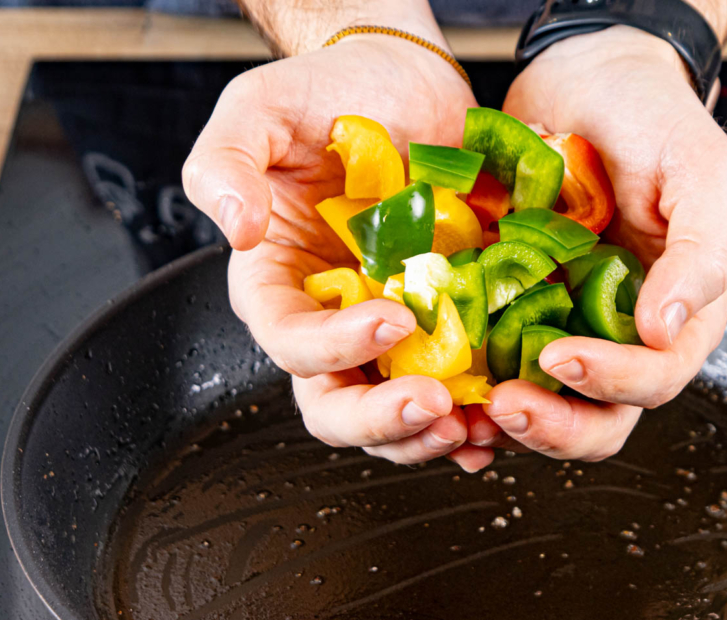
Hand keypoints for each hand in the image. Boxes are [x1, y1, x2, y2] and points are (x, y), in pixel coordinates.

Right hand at [183, 31, 493, 470]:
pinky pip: (456, 387)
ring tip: (477, 426)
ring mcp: (393, 329)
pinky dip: (477, 412)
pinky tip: (501, 419)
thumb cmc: (325, 92)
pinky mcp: (447, 322)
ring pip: (396, 414)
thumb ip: (224, 167)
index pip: (291, 342)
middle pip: (337, 404)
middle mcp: (332, 319)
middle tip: (435, 405)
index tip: (392, 320)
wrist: (401, 78)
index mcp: (278, 285)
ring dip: (432, 434)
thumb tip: (237, 230)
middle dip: (383, 420)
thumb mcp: (258, 109)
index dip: (335, 347)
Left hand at [471, 24, 726, 460]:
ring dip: (508, 419)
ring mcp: (561, 323)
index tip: (562, 357)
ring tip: (466, 402)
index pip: (654, 378)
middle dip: (554, 426)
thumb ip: (701, 253)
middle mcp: (617, 331)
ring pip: (543, 405)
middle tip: (505, 404)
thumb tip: (665, 327)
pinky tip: (444, 381)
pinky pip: (491, 363)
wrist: (585, 72)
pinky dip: (470, 384)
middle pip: (599, 419)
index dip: (612, 381)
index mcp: (675, 313)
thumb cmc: (653, 116)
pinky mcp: (509, 307)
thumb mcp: (699, 172)